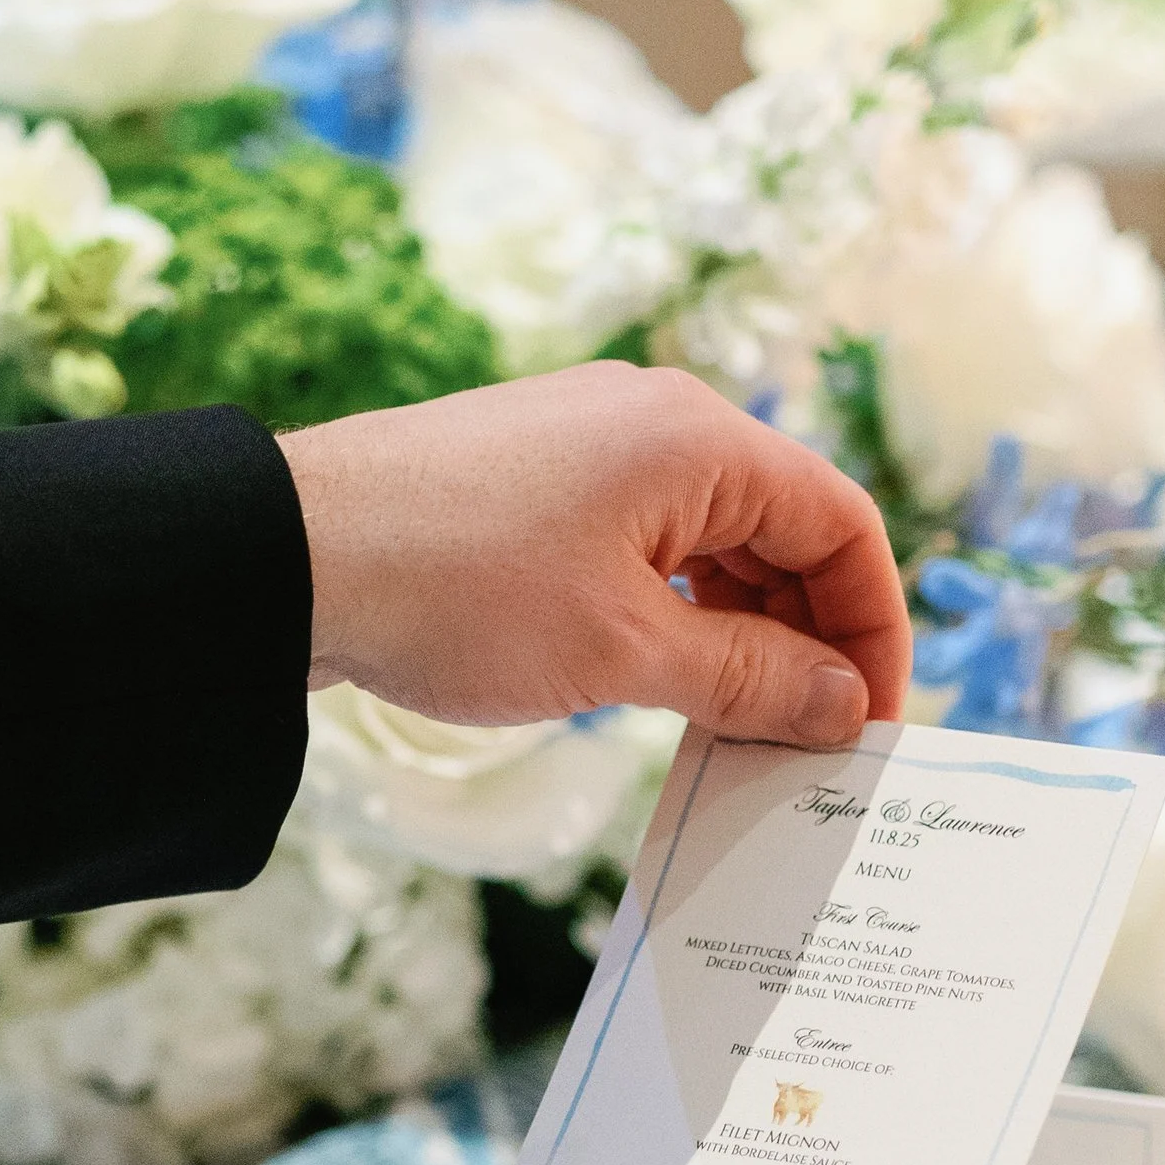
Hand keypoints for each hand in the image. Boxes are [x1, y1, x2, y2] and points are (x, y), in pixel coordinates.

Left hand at [283, 363, 910, 749]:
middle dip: (810, 637)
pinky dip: (676, 615)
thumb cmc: (456, 589)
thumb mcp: (623, 652)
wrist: (291, 556)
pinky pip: (648, 546)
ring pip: (715, 543)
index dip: (873, 629)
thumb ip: (749, 678)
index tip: (868, 724)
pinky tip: (665, 685)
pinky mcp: (539, 481)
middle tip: (806, 741)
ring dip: (742, 634)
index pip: (842, 525)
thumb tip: (841, 706)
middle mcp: (657, 422)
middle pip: (785, 530)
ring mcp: (593, 446)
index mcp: (700, 439)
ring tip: (740, 728)